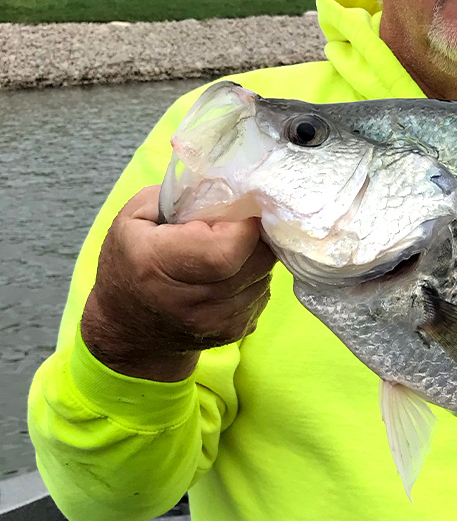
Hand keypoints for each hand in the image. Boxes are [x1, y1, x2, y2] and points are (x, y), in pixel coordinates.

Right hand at [81, 185, 275, 381]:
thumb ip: (182, 196)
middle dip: (256, 234)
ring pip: (264, 277)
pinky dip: (253, 277)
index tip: (240, 206)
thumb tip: (233, 187)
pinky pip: (262, 293)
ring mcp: (215, 323)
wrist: (128, 329)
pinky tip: (229, 272)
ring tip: (230, 246)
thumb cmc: (128, 262)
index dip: (244, 223)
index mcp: (157, 264)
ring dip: (256, 256)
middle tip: (240, 222)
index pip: (228, 247)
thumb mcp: (135, 216)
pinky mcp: (234, 332)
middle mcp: (190, 302)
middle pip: (256, 261)